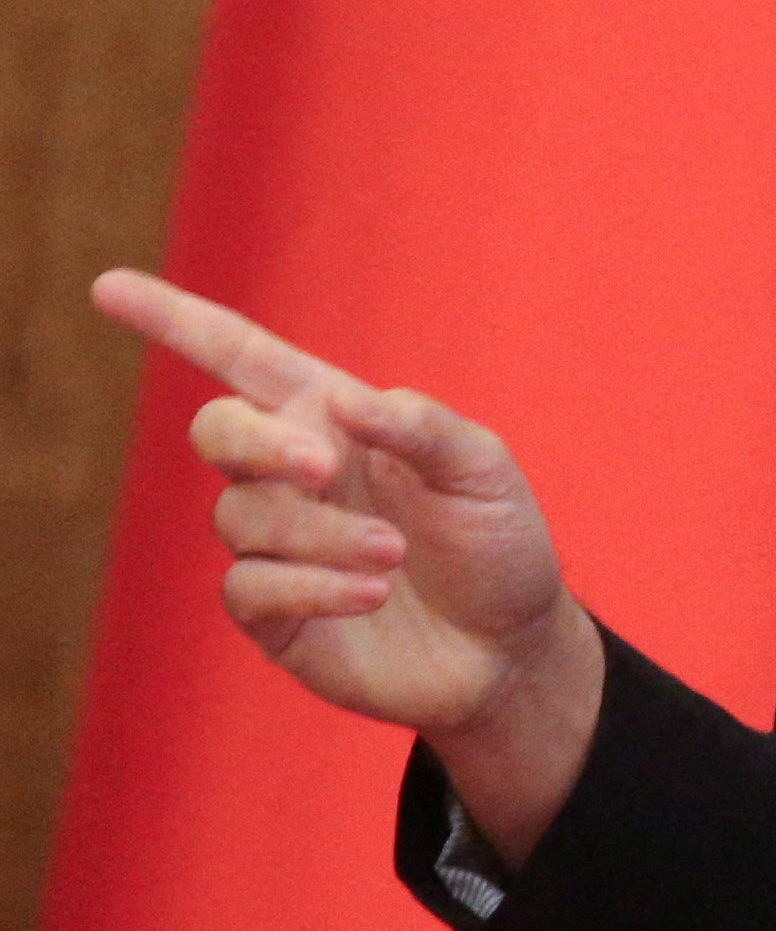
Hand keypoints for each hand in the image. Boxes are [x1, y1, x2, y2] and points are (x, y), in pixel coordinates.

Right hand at [90, 269, 601, 861]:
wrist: (511, 644)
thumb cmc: (497, 541)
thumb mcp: (483, 469)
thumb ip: (421, 426)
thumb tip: (341, 402)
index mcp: (335, 419)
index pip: (242, 359)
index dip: (176, 321)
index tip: (110, 287)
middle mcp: (294, 475)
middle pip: (219, 431)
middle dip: (258, 442)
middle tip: (325, 466)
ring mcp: (277, 545)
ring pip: (244, 517)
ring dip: (320, 531)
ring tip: (393, 552)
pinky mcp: (273, 615)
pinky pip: (250, 588)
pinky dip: (312, 586)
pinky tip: (372, 594)